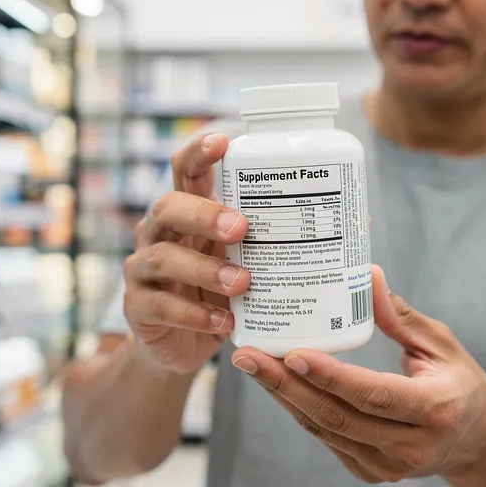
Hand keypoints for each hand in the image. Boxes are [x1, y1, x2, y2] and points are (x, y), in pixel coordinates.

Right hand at [124, 133, 252, 374]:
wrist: (181, 345)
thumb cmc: (217, 291)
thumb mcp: (241, 260)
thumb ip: (269, 244)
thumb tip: (347, 228)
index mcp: (186, 213)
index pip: (185, 171)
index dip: (199, 152)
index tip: (224, 142)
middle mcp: (158, 233)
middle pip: (168, 207)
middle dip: (204, 214)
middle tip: (241, 229)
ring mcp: (142, 269)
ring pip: (162, 257)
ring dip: (204, 269)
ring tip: (241, 283)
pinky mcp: (138, 307)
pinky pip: (161, 306)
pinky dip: (195, 314)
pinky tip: (224, 321)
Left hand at [230, 266, 485, 482]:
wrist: (477, 442)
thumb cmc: (460, 382)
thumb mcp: (441, 344)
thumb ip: (400, 316)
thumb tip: (367, 275)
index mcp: (436, 410)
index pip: (373, 394)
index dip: (330, 376)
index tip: (292, 352)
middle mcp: (412, 447)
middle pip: (338, 417)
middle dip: (286, 385)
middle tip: (247, 356)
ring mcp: (391, 468)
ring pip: (326, 431)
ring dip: (285, 397)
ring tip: (252, 365)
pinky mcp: (373, 474)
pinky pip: (329, 441)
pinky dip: (301, 411)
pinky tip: (277, 385)